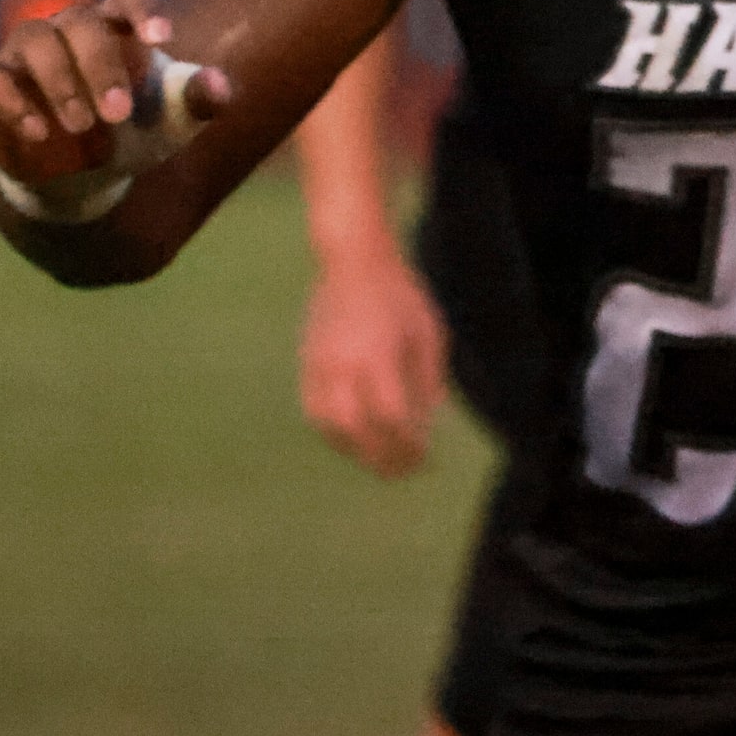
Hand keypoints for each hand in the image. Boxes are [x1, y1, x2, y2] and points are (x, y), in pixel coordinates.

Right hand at [0, 0, 230, 218]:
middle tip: (119, 113)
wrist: (86, 172)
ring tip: (83, 125)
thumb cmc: (136, 130)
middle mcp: (69, 29)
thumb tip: (220, 87)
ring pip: (34, 39)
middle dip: (100, 65)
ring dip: (59, 82)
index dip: (144, 11)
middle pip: (80, 21)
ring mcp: (26, 52)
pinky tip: (39, 132)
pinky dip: (11, 103)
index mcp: (117, 26)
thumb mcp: (173, 120)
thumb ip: (199, 100)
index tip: (162, 40)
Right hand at [300, 247, 448, 478]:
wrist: (353, 263)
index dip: (406, 443)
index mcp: (379, 354)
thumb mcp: (428, 332)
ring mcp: (319, 365)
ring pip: (329, 424)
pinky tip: (354, 438)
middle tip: (402, 472)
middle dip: (381, 456)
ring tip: (379, 459)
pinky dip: (333, 432)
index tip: (424, 457)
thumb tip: (428, 423)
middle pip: (357, 427)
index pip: (390, 415)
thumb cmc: (401, 296)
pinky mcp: (307, 364)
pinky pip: (314, 410)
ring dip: (354, 449)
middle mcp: (344, 363)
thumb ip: (428, 379)